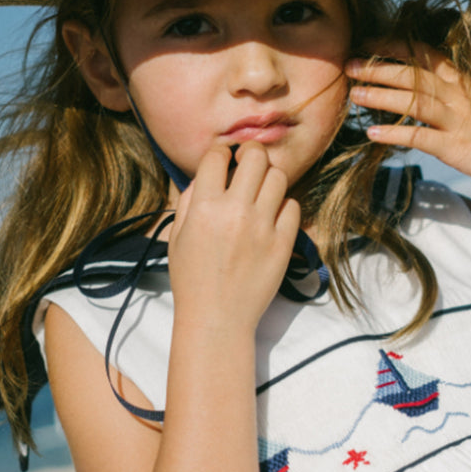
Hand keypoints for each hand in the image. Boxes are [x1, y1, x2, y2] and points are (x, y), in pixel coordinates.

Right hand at [167, 142, 300, 330]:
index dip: (220, 153)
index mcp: (204, 208)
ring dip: (269, 178)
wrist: (217, 318)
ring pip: (278, 177)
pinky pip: (293, 206)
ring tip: (261, 190)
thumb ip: (189, 200)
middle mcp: (235, 212)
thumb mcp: (177, 236)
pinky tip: (272, 216)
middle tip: (249, 161)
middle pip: (256, 157)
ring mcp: (263, 227)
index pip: (217, 156)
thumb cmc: (192, 279)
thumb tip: (206, 174)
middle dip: (252, 152)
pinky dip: (283, 206)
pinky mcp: (283, 243)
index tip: (224, 159)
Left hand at [346, 44, 470, 193]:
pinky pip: (420, 138)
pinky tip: (372, 133)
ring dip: (381, 96)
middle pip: (414, 74)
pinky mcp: (457, 147)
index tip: (367, 42)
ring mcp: (458, 120)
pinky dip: (395, 135)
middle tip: (348, 65)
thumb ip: (455, 92)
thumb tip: (426, 86)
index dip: (395, 46)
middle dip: (379, 68)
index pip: (425, 54)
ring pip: (414, 102)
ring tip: (354, 95)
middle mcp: (460, 95)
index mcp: (464, 80)